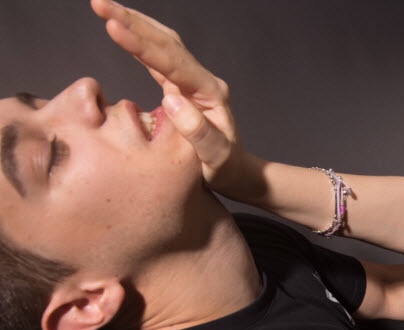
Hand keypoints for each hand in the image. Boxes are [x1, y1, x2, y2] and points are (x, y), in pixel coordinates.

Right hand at [90, 0, 243, 190]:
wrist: (236, 172)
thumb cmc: (226, 169)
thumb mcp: (217, 158)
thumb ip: (199, 132)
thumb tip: (172, 100)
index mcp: (210, 93)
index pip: (173, 62)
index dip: (143, 45)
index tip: (115, 28)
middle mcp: (202, 81)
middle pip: (167, 44)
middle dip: (133, 22)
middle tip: (101, 5)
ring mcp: (193, 82)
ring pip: (163, 45)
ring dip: (135, 24)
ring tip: (104, 8)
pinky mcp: (182, 87)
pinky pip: (159, 58)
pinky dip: (139, 42)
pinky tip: (122, 29)